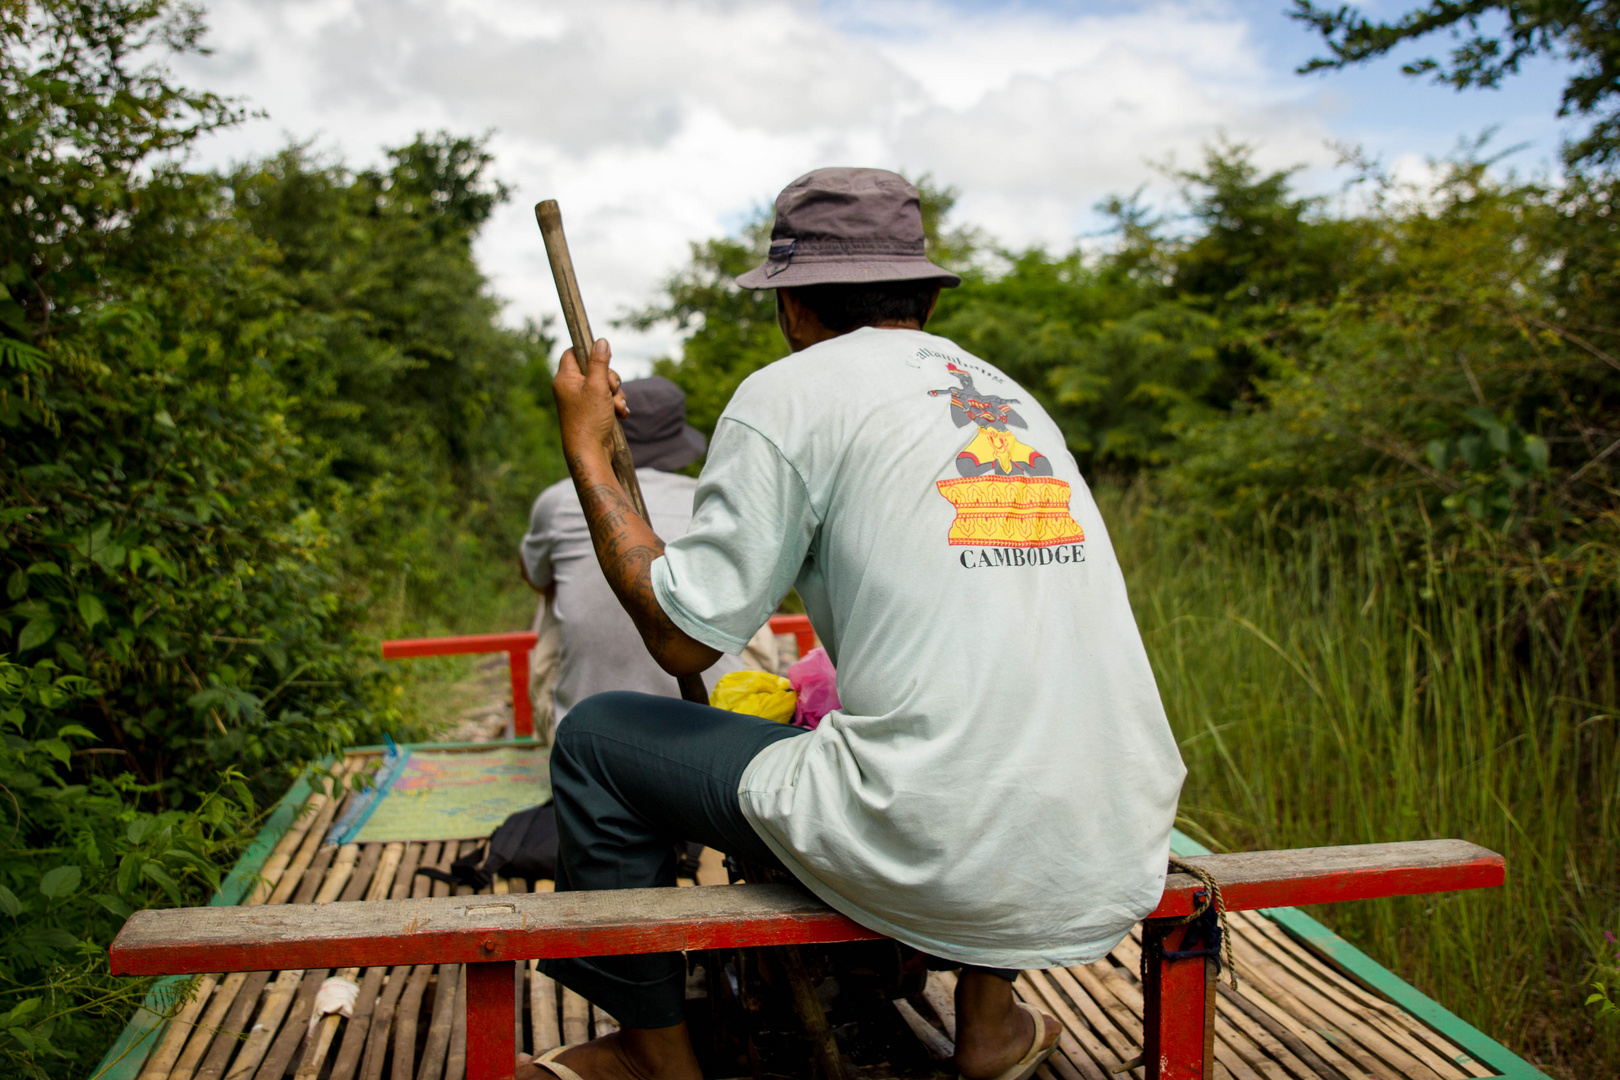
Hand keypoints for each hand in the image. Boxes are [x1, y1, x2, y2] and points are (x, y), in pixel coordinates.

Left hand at [553, 337, 628, 470]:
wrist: (590, 452)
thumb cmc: (589, 419)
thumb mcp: (597, 386)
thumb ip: (599, 362)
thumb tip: (601, 341)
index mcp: (565, 379)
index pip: (573, 352)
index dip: (588, 351)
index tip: (603, 357)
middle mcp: (571, 388)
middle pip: (594, 368)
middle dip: (610, 378)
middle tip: (610, 389)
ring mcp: (582, 400)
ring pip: (604, 384)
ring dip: (616, 393)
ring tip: (616, 407)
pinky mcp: (592, 411)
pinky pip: (607, 399)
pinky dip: (616, 404)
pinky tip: (620, 414)